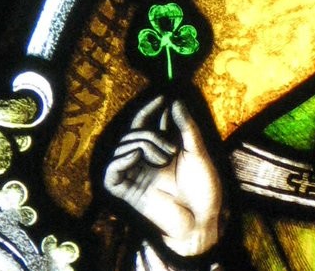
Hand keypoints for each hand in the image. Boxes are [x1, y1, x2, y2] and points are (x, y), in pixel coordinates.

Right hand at [104, 96, 221, 256]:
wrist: (202, 216)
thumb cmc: (203, 187)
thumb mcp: (197, 151)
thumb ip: (185, 127)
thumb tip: (175, 102)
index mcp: (160, 151)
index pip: (146, 125)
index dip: (150, 110)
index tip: (162, 98)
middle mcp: (144, 161)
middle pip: (133, 133)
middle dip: (150, 132)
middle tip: (170, 147)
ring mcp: (133, 175)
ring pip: (124, 146)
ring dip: (144, 145)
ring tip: (164, 158)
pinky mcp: (124, 190)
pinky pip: (111, 169)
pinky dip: (123, 158)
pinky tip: (137, 157)